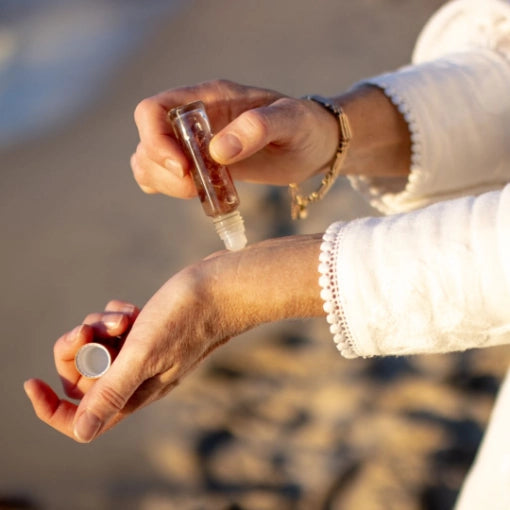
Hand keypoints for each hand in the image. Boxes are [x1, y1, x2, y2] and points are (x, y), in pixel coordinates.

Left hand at [25, 235, 323, 441]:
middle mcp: (137, 378)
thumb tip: (80, 431)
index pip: (83, 418)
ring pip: (98, 349)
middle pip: (85, 377)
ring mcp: (143, 354)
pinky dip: (114, 318)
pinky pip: (113, 330)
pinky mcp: (147, 332)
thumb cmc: (186, 319)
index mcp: (135, 393)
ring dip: (98, 329)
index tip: (33, 383)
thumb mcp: (143, 354)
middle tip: (89, 329)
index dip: (52, 408)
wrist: (219, 289)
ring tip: (122, 317)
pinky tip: (131, 310)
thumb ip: (112, 392)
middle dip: (78, 350)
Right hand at [130, 79, 338, 196]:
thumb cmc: (305, 127)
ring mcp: (194, 143)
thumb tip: (218, 151)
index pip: (154, 110)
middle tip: (197, 188)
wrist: (313, 146)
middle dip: (163, 170)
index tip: (184, 168)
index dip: (156, 140)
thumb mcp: (291, 121)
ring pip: (148, 160)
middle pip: (147, 140)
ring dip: (164, 182)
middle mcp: (194, 119)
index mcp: (209, 98)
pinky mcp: (200, 165)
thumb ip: (258, 127)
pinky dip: (169, 188)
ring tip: (200, 191)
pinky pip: (163, 176)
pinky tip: (199, 193)